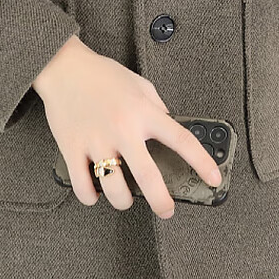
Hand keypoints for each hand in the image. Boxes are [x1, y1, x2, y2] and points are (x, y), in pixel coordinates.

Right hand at [32, 35, 222, 217]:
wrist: (64, 67)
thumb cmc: (102, 74)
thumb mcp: (140, 85)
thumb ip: (157, 107)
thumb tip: (169, 126)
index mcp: (144, 113)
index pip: (182, 140)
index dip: (202, 163)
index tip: (214, 179)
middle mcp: (123, 129)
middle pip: (148, 178)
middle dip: (162, 202)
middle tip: (167, 211)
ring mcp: (97, 141)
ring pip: (115, 189)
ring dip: (124, 201)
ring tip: (125, 198)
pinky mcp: (72, 149)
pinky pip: (83, 187)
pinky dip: (91, 197)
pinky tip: (95, 192)